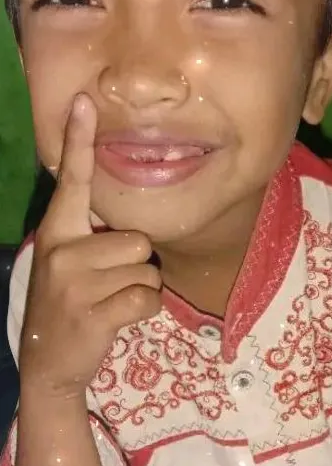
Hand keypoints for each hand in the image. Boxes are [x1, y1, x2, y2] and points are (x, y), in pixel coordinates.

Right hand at [20, 94, 160, 398]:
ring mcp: (76, 283)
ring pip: (147, 269)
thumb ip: (88, 236)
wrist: (49, 364)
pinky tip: (118, 321)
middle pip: (137, 238)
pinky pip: (149, 298)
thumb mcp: (66, 264)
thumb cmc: (68, 306)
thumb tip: (125, 217)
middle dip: (135, 265)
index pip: (72, 179)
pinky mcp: (95, 312)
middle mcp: (62, 250)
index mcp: (57, 232)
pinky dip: (145, 312)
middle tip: (107, 286)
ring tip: (110, 303)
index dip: (78, 139)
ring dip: (140, 290)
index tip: (84, 101)